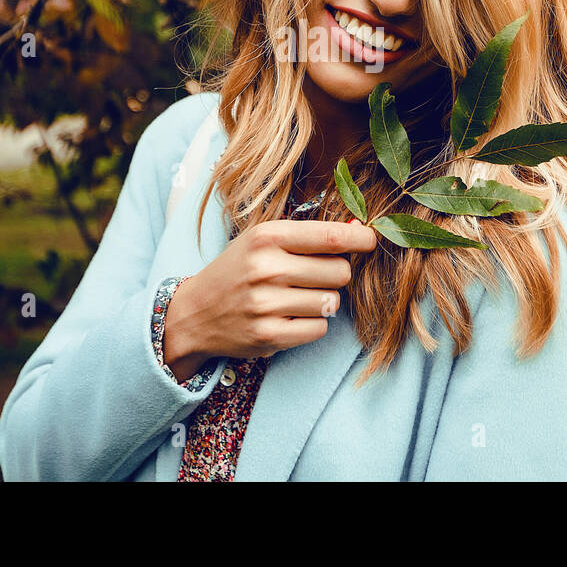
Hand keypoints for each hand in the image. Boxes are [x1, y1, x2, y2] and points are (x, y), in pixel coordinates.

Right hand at [161, 218, 376, 380]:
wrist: (194, 313)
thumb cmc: (238, 270)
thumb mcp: (263, 240)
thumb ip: (308, 235)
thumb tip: (361, 230)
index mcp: (267, 237)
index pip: (330, 236)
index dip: (360, 239)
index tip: (371, 240)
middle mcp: (266, 268)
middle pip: (339, 272)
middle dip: (336, 274)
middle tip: (315, 276)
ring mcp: (266, 304)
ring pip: (331, 302)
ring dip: (323, 301)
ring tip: (298, 297)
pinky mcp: (269, 336)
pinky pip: (319, 329)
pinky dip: (312, 324)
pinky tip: (290, 317)